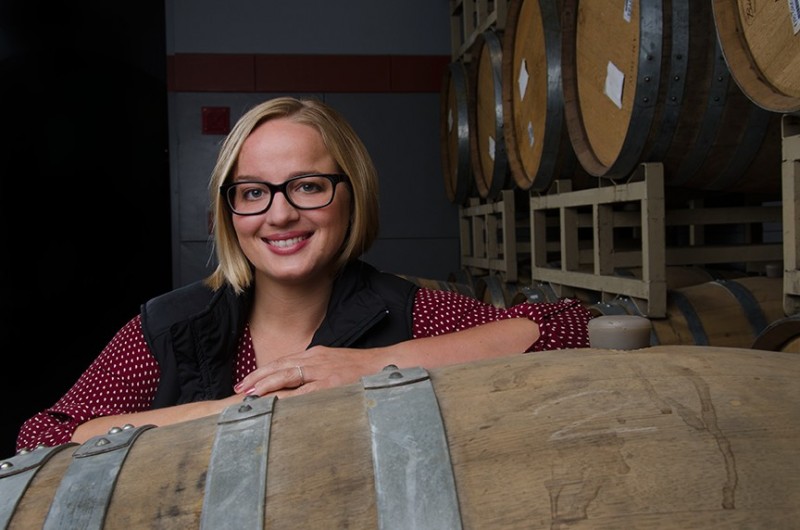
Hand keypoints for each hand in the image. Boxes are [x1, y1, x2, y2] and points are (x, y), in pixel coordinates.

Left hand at [233, 345, 390, 397]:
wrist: (384, 365)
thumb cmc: (361, 369)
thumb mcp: (334, 365)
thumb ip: (315, 373)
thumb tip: (297, 387)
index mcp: (315, 355)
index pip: (283, 362)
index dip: (263, 372)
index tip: (248, 382)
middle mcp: (315, 359)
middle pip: (279, 366)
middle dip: (258, 377)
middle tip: (241, 388)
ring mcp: (323, 370)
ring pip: (288, 374)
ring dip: (267, 384)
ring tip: (251, 394)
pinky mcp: (332, 382)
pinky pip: (306, 390)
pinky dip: (289, 396)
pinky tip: (277, 402)